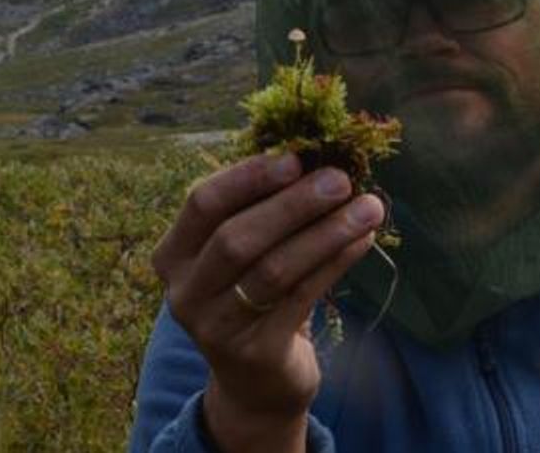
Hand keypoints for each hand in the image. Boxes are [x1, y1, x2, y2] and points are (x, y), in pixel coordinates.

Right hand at [151, 151, 384, 452]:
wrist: (254, 381)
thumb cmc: (249, 296)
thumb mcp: (240, 254)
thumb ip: (258, 209)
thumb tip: (313, 158)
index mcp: (172, 255)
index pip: (203, 203)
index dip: (248, 177)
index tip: (295, 158)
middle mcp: (185, 292)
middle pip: (236, 237)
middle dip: (292, 204)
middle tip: (340, 179)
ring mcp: (216, 328)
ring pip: (273, 270)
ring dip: (325, 233)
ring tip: (367, 208)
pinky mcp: (255, 353)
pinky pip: (301, 298)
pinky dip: (335, 263)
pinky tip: (362, 241)